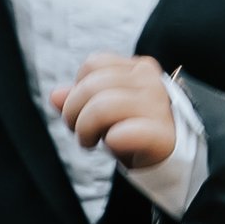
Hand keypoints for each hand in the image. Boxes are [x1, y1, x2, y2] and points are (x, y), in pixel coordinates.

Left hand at [54, 51, 176, 168]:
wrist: (169, 159)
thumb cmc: (133, 128)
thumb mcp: (103, 110)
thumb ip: (79, 99)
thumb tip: (55, 96)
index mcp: (138, 67)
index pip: (92, 65)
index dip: (77, 89)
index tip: (81, 111)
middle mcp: (151, 80)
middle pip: (92, 86)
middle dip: (74, 112)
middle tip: (80, 133)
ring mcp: (158, 106)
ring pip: (102, 106)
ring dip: (86, 128)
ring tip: (90, 142)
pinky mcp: (162, 134)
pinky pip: (126, 131)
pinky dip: (113, 139)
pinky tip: (113, 143)